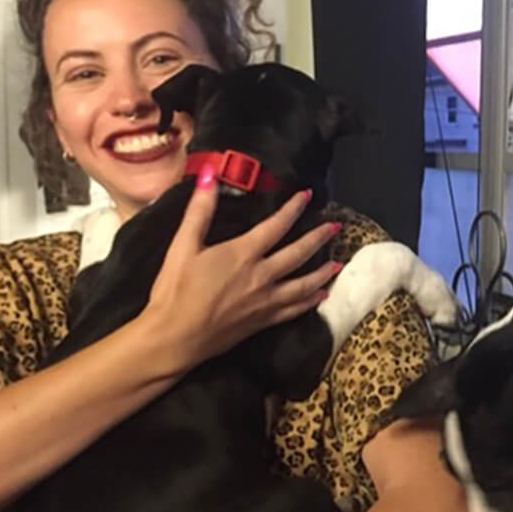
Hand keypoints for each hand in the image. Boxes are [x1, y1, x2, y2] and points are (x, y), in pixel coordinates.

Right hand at [145, 164, 340, 367]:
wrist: (174, 338)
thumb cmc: (176, 290)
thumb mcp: (183, 246)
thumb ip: (199, 210)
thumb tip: (209, 174)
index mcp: (243, 254)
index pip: (276, 226)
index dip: (293, 208)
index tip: (308, 196)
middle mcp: (261, 277)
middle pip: (298, 254)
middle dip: (319, 238)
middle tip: (336, 228)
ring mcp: (265, 302)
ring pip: (303, 285)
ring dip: (322, 273)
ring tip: (338, 264)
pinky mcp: (261, 322)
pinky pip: (294, 310)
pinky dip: (310, 302)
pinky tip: (320, 298)